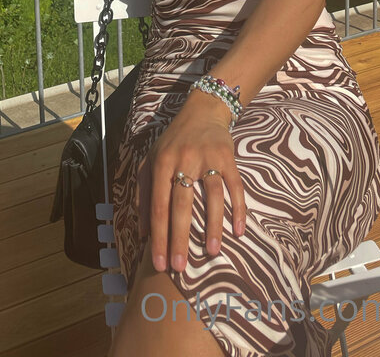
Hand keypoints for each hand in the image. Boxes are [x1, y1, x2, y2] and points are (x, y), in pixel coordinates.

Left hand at [134, 93, 245, 272]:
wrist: (202, 111)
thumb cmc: (173, 142)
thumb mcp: (150, 161)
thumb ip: (143, 194)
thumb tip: (142, 233)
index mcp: (161, 163)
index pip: (157, 205)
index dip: (157, 236)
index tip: (158, 263)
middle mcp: (183, 159)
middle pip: (181, 205)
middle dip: (179, 239)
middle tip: (180, 268)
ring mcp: (207, 157)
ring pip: (211, 196)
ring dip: (211, 227)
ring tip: (210, 252)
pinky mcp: (227, 156)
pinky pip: (235, 185)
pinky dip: (238, 208)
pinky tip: (238, 230)